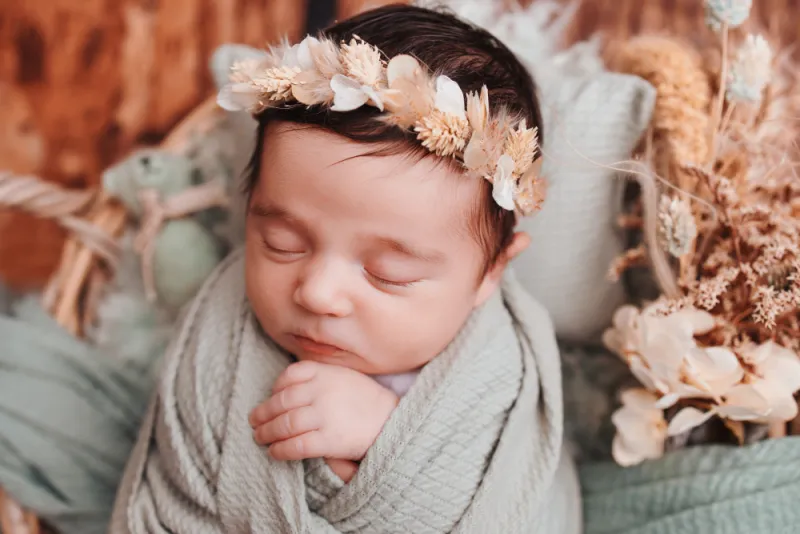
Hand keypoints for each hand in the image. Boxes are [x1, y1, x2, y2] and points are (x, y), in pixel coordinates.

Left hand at [249, 360, 398, 461]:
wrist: (391, 421)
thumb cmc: (364, 399)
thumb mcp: (343, 375)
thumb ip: (317, 375)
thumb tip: (282, 387)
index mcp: (325, 373)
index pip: (289, 376)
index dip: (274, 389)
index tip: (271, 397)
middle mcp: (322, 392)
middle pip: (281, 402)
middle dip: (263, 413)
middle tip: (254, 421)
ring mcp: (325, 416)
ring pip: (285, 424)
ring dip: (267, 433)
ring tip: (260, 437)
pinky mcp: (329, 440)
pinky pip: (296, 446)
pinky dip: (280, 449)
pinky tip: (274, 452)